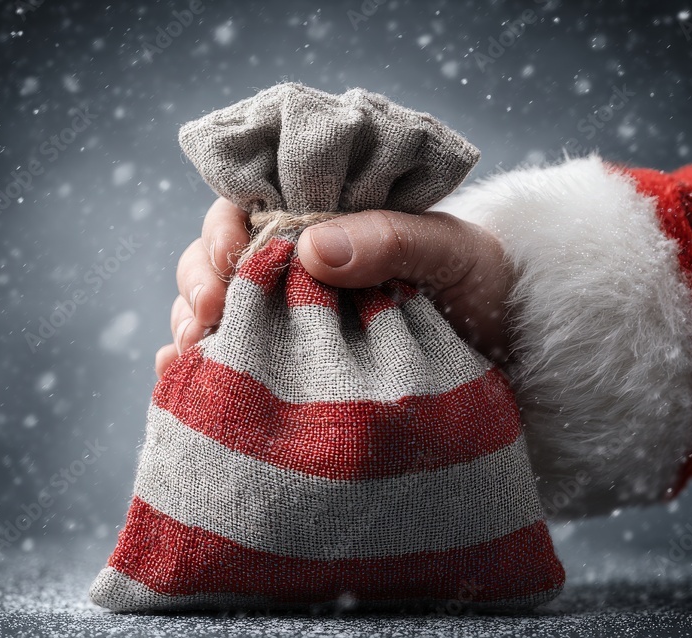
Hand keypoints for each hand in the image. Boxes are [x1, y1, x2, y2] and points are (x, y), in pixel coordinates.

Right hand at [156, 197, 513, 376]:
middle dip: (200, 281)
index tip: (230, 256)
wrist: (512, 356)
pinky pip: (230, 363)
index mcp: (327, 225)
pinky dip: (195, 369)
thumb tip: (309, 246)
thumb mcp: (450, 252)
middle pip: (218, 262)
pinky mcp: (292, 370)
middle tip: (210, 311)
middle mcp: (298, 271)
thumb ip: (390, 238)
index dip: (225, 228)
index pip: (250, 208)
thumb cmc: (485, 287)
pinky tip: (179, 376)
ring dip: (192, 324)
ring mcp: (291, 322)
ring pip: (214, 311)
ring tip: (196, 348)